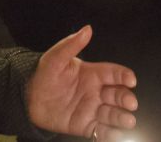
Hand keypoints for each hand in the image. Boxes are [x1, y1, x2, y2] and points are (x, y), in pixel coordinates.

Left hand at [27, 26, 137, 140]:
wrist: (29, 98)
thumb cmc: (44, 75)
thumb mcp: (55, 57)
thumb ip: (71, 45)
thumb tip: (87, 29)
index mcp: (93, 74)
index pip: (113, 74)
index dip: (124, 76)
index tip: (131, 80)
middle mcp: (96, 92)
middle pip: (118, 95)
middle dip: (126, 99)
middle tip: (130, 103)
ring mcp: (92, 110)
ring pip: (113, 114)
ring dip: (122, 118)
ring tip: (128, 120)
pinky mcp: (86, 126)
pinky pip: (102, 132)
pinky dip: (111, 135)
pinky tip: (115, 134)